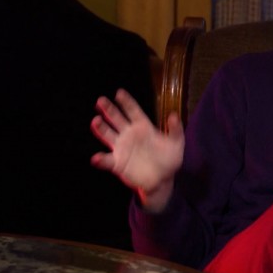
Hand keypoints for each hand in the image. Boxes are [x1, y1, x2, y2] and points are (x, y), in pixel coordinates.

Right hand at [90, 89, 184, 211]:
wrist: (162, 180)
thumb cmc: (169, 159)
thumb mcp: (176, 143)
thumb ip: (175, 129)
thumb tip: (173, 114)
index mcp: (143, 126)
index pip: (133, 111)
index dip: (126, 102)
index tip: (119, 92)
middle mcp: (130, 134)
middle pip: (116, 118)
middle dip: (108, 109)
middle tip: (101, 100)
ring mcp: (122, 148)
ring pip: (108, 135)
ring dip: (101, 128)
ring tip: (95, 121)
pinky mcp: (117, 163)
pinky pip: (107, 160)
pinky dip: (100, 159)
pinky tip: (96, 158)